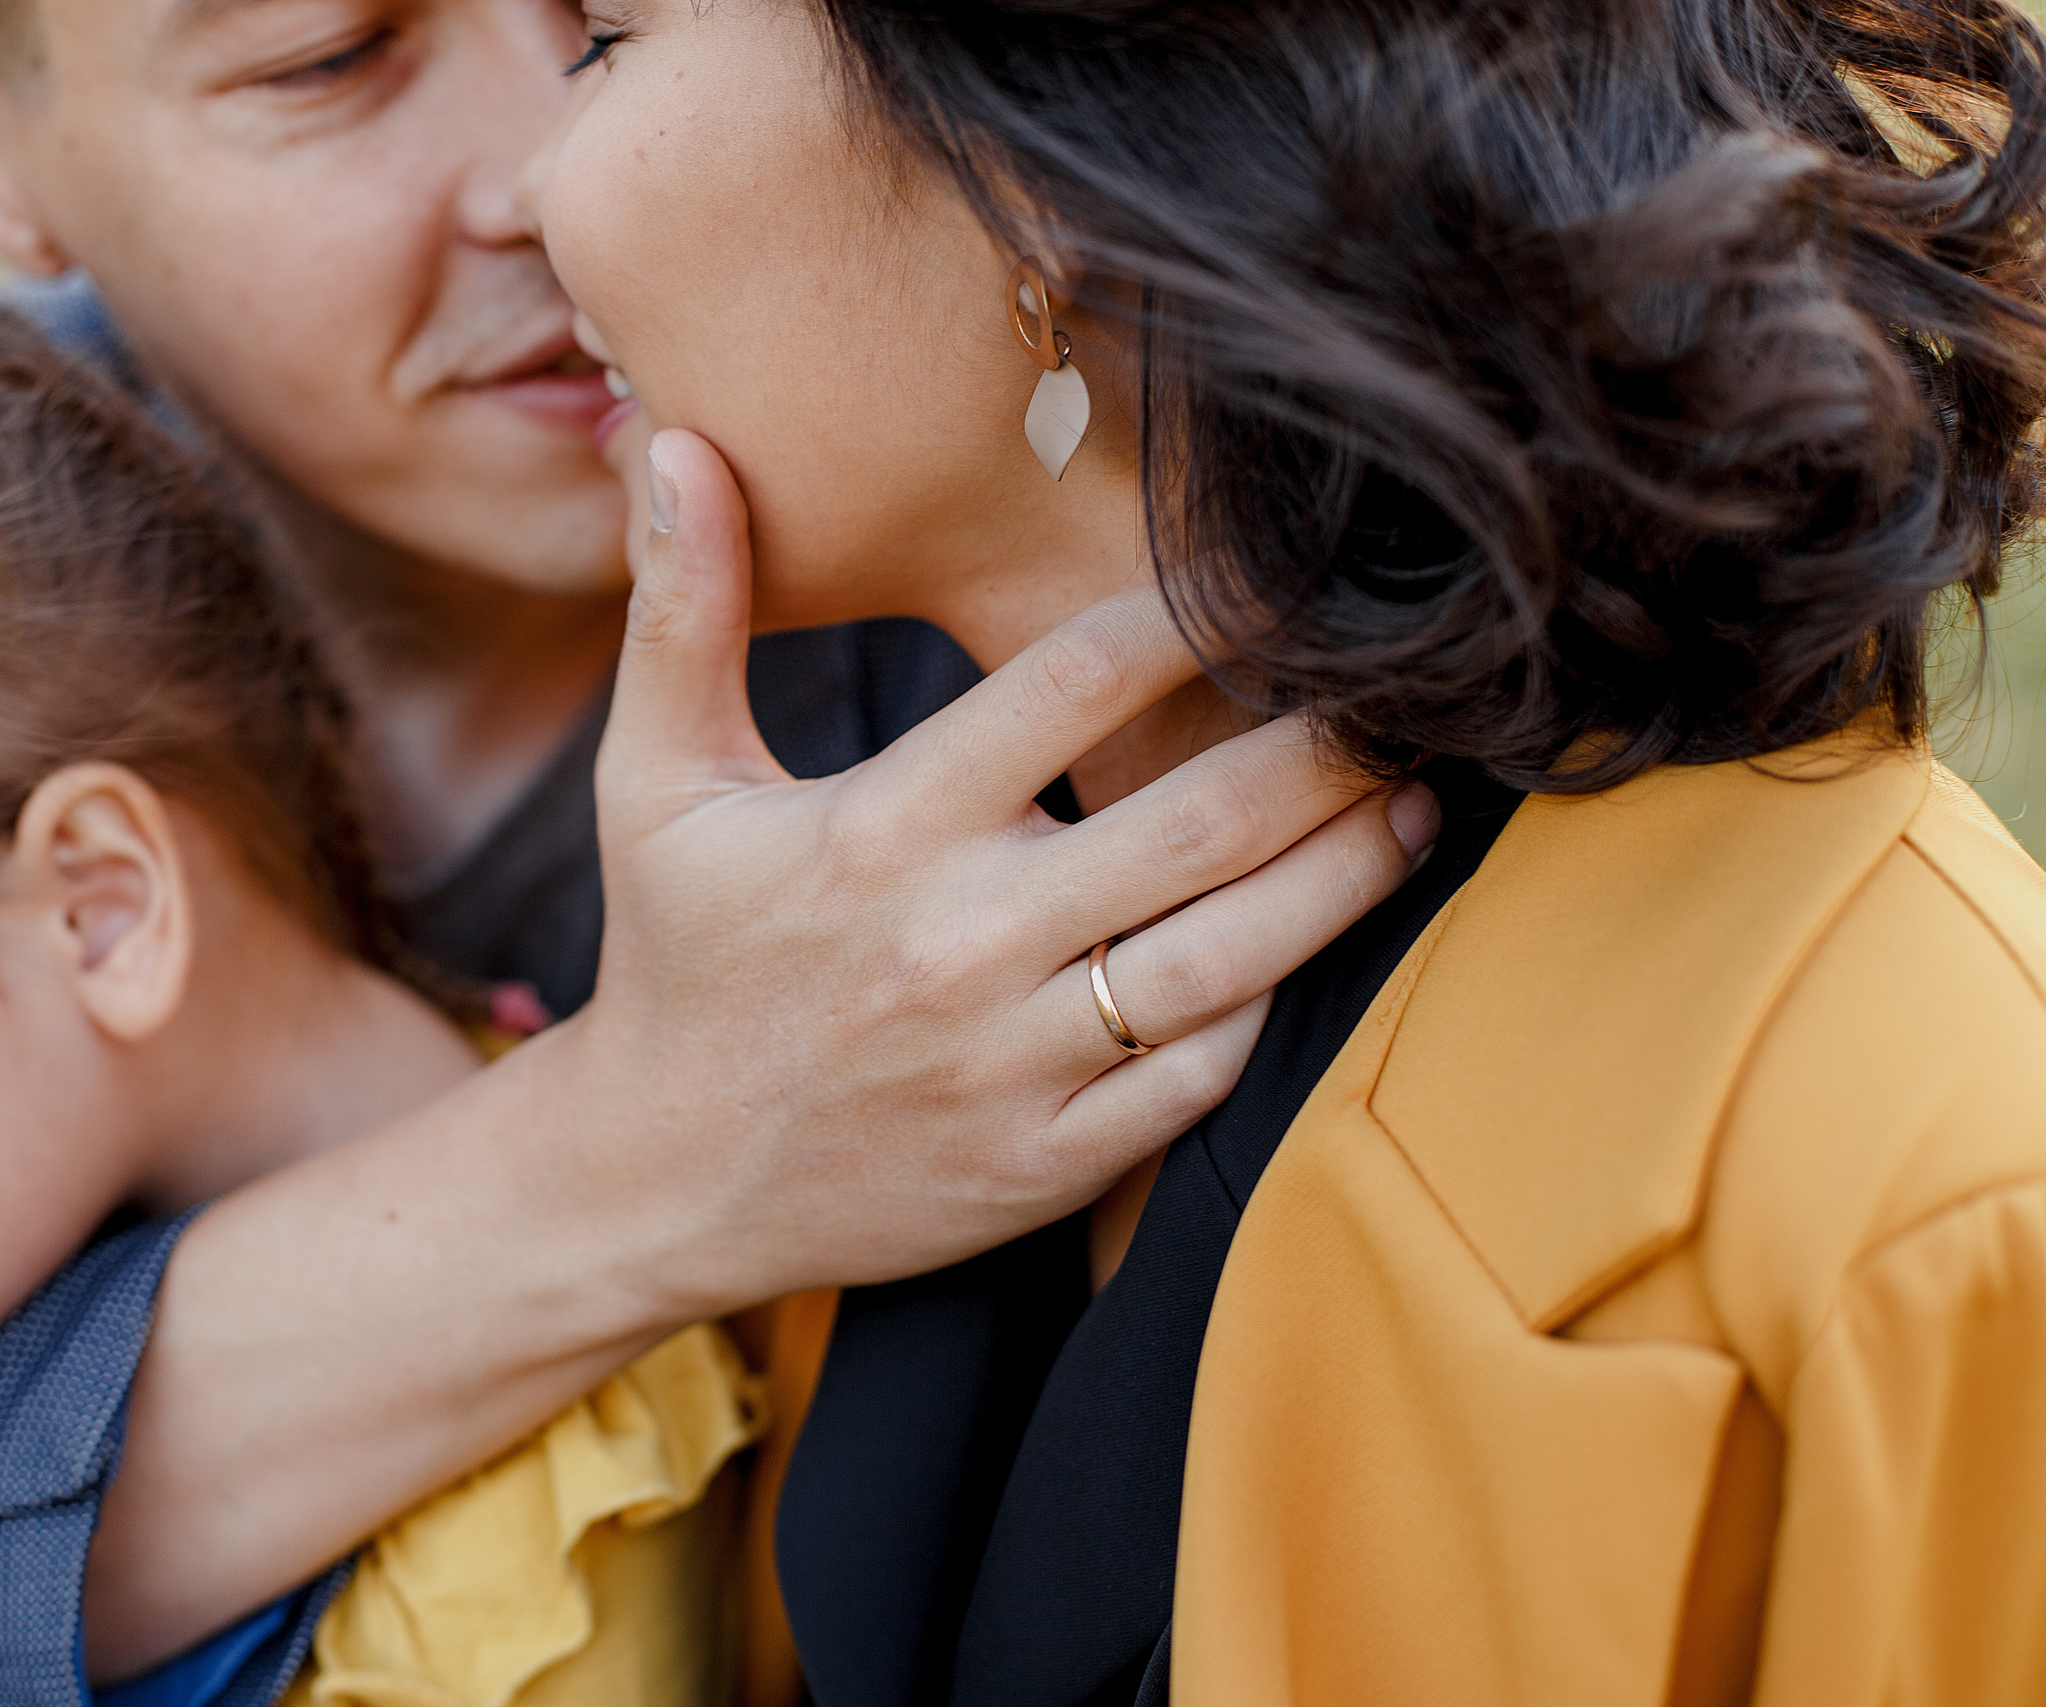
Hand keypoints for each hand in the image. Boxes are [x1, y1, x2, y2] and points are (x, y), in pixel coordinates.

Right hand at [561, 428, 1439, 1314]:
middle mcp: (958, 946)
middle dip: (1324, 750)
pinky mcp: (1045, 1164)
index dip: (1192, 618)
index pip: (1071, 688)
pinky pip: (1199, 1080)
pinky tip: (1313, 945)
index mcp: (878, 833)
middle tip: (1401, 693)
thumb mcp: (652, 780)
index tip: (1273, 579)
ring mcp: (1012, 1067)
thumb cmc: (677, 959)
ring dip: (1345, 874)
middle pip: (1195, 823)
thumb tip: (683, 442)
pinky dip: (1272, 1008)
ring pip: (1230, 957)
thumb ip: (682, 610)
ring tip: (1411, 808)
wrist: (663, 1180)